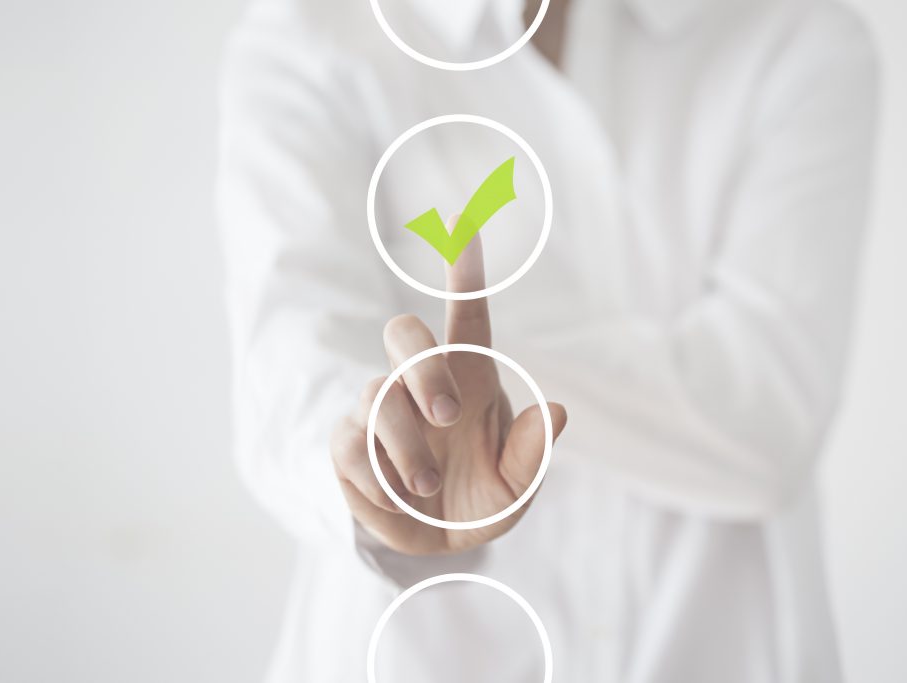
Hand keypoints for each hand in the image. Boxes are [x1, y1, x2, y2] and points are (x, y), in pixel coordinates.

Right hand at [330, 225, 566, 555]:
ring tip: (427, 489)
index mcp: (471, 380)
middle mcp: (422, 384)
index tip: (463, 218)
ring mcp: (379, 411)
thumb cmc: (482, 499)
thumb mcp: (515, 490)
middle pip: (403, 334)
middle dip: (423, 367)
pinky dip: (375, 477)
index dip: (463, 269)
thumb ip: (533, 455)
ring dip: (406, 447)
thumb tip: (557, 411)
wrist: (434, 543)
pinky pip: (349, 445)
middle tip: (448, 414)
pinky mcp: (349, 445)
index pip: (467, 315)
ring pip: (376, 396)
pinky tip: (397, 500)